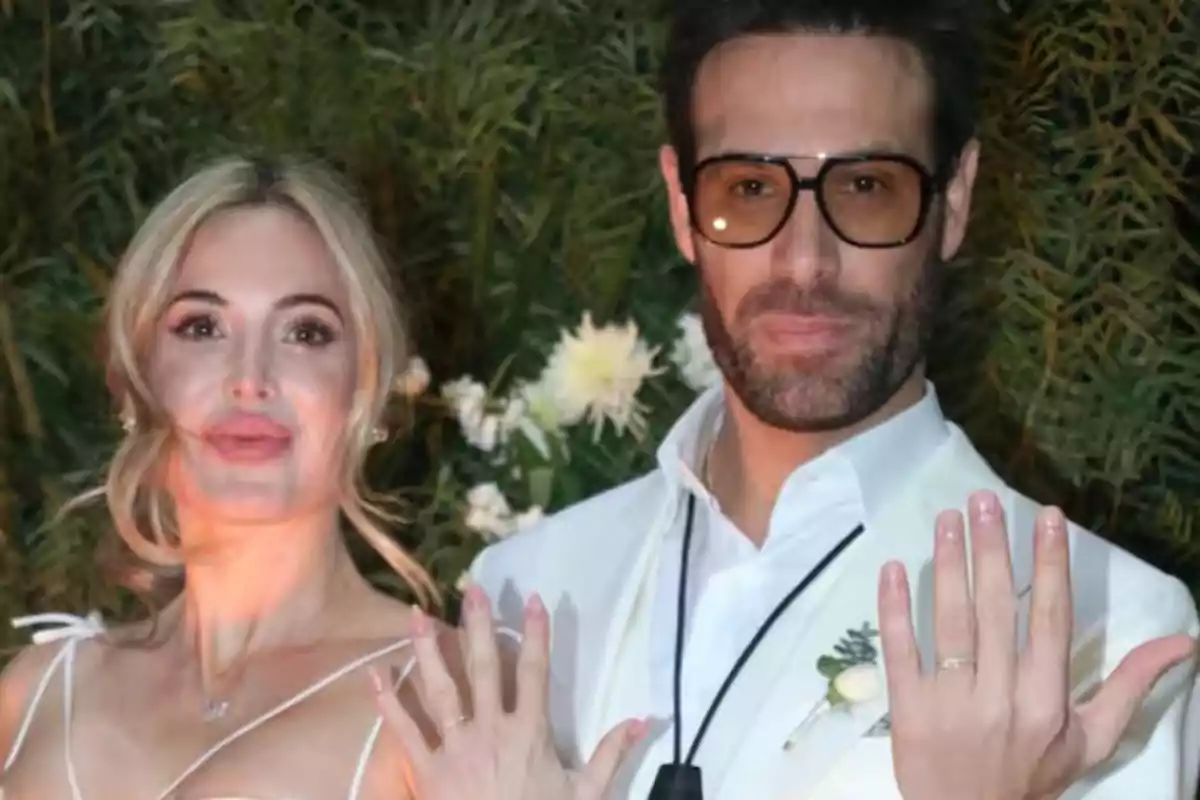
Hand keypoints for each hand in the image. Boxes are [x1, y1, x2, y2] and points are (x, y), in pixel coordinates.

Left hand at [374, 586, 645, 799]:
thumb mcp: (587, 794)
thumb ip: (611, 754)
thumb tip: (642, 718)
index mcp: (530, 732)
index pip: (534, 672)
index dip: (536, 634)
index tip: (533, 599)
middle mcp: (492, 730)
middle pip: (485, 668)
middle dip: (478, 625)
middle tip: (471, 590)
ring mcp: (457, 748)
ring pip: (441, 690)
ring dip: (428, 651)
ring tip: (418, 615)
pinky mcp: (428, 771)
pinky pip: (406, 732)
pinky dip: (389, 703)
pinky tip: (377, 675)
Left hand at [878, 490, 1194, 799]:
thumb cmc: (1032, 773)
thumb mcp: (1091, 739)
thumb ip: (1129, 687)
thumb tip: (1185, 640)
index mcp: (1047, 699)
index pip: (1050, 618)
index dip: (1049, 564)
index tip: (1047, 515)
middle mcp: (1001, 696)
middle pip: (996, 609)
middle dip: (992, 549)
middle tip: (984, 499)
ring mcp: (951, 703)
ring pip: (951, 622)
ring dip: (948, 566)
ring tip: (947, 519)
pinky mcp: (908, 710)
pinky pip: (900, 651)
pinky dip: (895, 609)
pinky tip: (894, 568)